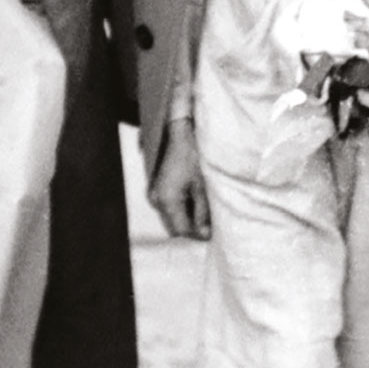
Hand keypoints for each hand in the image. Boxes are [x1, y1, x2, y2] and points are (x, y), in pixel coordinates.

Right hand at [148, 117, 211, 239]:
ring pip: (172, 217)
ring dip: (187, 217)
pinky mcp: (157, 188)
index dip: (197, 234)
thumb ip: (203, 212)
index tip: (213, 232)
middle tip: (211, 223)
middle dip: (192, 227)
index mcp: (167, 200)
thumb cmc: (193, 155)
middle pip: (174, 226)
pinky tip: (195, 200)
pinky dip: (182, 208)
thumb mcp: (203, 186)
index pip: (181, 231)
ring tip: (204, 210)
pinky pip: (170, 206)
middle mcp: (156, 200)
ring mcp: (154, 194)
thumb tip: (205, 235)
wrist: (180, 132)